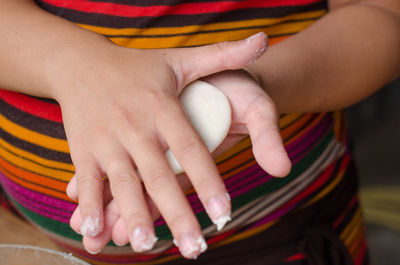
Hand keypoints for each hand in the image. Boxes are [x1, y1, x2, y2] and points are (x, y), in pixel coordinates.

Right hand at [54, 33, 267, 257]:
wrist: (82, 62)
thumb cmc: (139, 67)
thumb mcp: (182, 58)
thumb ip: (224, 55)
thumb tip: (265, 42)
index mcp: (162, 105)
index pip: (190, 147)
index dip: (208, 179)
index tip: (223, 212)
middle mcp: (134, 124)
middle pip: (159, 174)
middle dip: (176, 213)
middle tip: (194, 247)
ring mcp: (106, 138)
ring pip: (123, 182)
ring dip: (132, 214)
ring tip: (145, 244)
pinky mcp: (82, 148)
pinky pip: (87, 179)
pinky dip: (89, 205)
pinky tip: (93, 231)